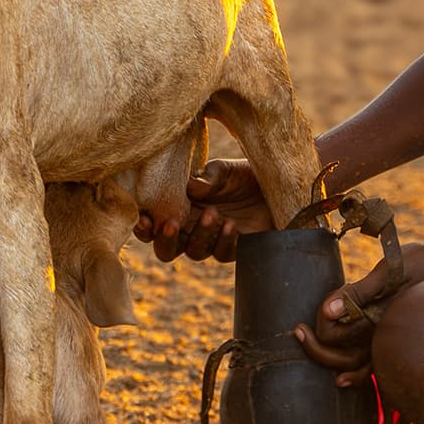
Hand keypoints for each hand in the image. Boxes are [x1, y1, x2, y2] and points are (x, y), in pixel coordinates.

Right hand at [132, 158, 273, 262]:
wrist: (280, 186)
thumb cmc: (245, 175)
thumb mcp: (224, 170)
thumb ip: (208, 177)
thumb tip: (190, 187)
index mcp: (181, 207)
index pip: (153, 223)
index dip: (143, 226)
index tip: (144, 218)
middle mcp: (192, 228)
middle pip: (166, 249)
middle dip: (164, 240)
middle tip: (171, 223)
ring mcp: (213, 240)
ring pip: (194, 252)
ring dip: (199, 235)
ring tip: (212, 213)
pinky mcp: (235, 248)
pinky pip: (223, 253)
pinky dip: (224, 241)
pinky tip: (231, 224)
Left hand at [295, 240, 423, 386]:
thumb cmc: (421, 263)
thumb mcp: (389, 272)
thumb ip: (358, 292)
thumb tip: (327, 312)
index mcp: (378, 319)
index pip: (334, 334)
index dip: (321, 323)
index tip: (316, 312)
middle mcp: (384, 337)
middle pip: (341, 356)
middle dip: (317, 348)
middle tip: (298, 331)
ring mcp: (391, 341)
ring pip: (355, 366)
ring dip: (331, 360)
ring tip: (310, 343)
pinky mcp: (396, 339)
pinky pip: (373, 368)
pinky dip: (356, 374)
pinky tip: (344, 379)